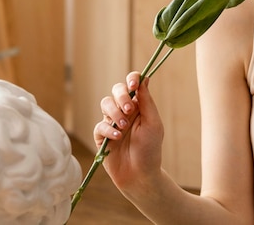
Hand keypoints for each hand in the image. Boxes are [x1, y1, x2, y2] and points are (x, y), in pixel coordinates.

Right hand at [94, 72, 164, 190]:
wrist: (140, 175)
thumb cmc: (150, 149)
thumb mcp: (153, 123)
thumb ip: (147, 101)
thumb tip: (144, 78)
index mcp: (139, 105)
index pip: (132, 84)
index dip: (131, 80)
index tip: (134, 86)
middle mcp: (124, 110)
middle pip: (117, 90)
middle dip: (121, 97)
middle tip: (130, 109)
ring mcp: (112, 121)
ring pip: (105, 103)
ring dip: (115, 113)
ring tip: (124, 127)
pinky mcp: (101, 135)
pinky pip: (99, 125)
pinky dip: (108, 129)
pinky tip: (117, 137)